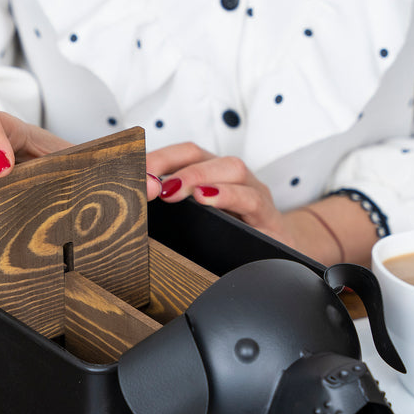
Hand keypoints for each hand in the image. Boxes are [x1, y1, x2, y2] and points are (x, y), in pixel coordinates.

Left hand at [145, 142, 374, 263]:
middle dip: (169, 165)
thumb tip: (132, 213)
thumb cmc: (231, 239)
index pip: (180, 154)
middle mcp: (231, 178)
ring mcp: (254, 194)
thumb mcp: (197, 224)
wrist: (281, 259)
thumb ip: (170, 217)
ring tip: (171, 190)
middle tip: (146, 184)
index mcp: (209, 175)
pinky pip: (251, 198)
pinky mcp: (269, 217)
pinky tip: (206, 199)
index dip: (156, 158)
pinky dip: (227, 195)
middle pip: (200, 155)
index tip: (132, 172)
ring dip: (197, 176)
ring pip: (231, 170)